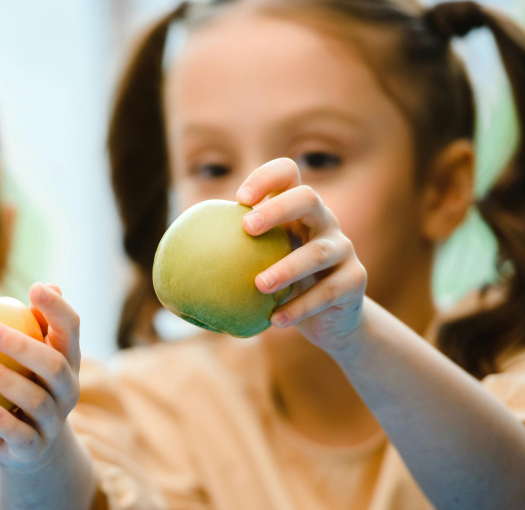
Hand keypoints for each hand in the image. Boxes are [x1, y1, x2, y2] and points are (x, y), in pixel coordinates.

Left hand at [0, 283, 81, 470]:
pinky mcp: (35, 446)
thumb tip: (46, 285)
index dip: (57, 308)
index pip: (71, 329)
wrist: (30, 444)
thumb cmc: (26, 384)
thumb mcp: (33, 356)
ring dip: (7, 381)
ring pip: (36, 400)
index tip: (35, 288)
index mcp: (67, 360)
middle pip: (54, 365)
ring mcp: (53, 420)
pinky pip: (21, 434)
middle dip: (23, 346)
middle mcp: (67, 389)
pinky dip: (5, 422)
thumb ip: (36, 324)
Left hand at [237, 158, 367, 349]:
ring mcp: (343, 248)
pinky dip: (300, 308)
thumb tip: (170, 265)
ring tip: (259, 285)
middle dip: (278, 208)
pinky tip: (275, 321)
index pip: (288, 174)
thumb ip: (227, 257)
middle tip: (246, 228)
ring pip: (318, 252)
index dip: (266, 177)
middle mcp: (324, 221)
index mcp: (298, 210)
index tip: (240, 199)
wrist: (329, 319)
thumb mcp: (257, 266)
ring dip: (287, 268)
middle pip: (308, 199)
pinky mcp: (354, 280)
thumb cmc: (283, 286)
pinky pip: (327, 292)